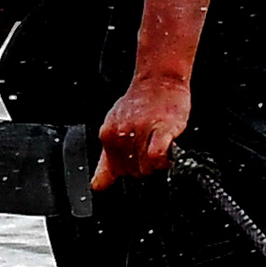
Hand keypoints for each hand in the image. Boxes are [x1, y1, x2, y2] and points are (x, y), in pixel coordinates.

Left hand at [93, 70, 192, 188]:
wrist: (158, 80)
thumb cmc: (140, 104)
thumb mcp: (114, 129)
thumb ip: (106, 161)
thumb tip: (97, 186)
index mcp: (107, 135)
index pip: (116, 172)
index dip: (130, 170)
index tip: (139, 159)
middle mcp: (120, 134)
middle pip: (132, 172)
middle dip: (144, 167)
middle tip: (151, 148)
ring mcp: (140, 131)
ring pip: (145, 168)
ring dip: (157, 164)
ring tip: (161, 147)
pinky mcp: (162, 128)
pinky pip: (157, 155)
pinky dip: (162, 160)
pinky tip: (168, 152)